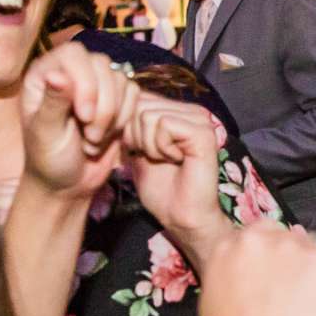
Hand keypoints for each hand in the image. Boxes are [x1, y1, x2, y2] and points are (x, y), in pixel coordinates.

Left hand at [17, 44, 142, 200]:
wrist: (68, 183)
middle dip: (102, 104)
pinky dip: (124, 117)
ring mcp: (95, 83)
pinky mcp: (116, 98)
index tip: (83, 117)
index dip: (85, 82)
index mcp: (45, 73)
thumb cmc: (48, 159)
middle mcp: (70, 72)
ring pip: (120, 78)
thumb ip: (53, 103)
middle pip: (101, 64)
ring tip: (92, 139)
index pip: (74, 54)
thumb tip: (56, 74)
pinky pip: (133, 93)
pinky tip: (106, 135)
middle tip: (89, 134)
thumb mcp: (46, 133)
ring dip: (112, 114)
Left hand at [125, 95, 233, 276]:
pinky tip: (177, 160)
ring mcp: (200, 119)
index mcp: (178, 112)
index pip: (137, 98)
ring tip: (168, 160)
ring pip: (149, 115)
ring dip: (150, 145)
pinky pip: (163, 125)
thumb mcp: (136, 151)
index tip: (141, 153)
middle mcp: (191, 110)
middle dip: (137, 137)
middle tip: (156, 158)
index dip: (128, 128)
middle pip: (140, 104)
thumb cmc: (162, 190)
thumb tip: (113, 106)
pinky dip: (160, 147)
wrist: (183, 218)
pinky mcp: (203, 132)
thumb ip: (129, 126)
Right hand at [193, 223, 315, 315]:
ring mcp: (298, 248)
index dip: (274, 261)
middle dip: (296, 265)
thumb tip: (262, 266)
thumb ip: (238, 271)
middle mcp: (263, 237)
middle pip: (292, 240)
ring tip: (310, 312)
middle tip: (295, 301)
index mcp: (231, 243)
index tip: (277, 282)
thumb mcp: (217, 296)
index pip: (263, 235)